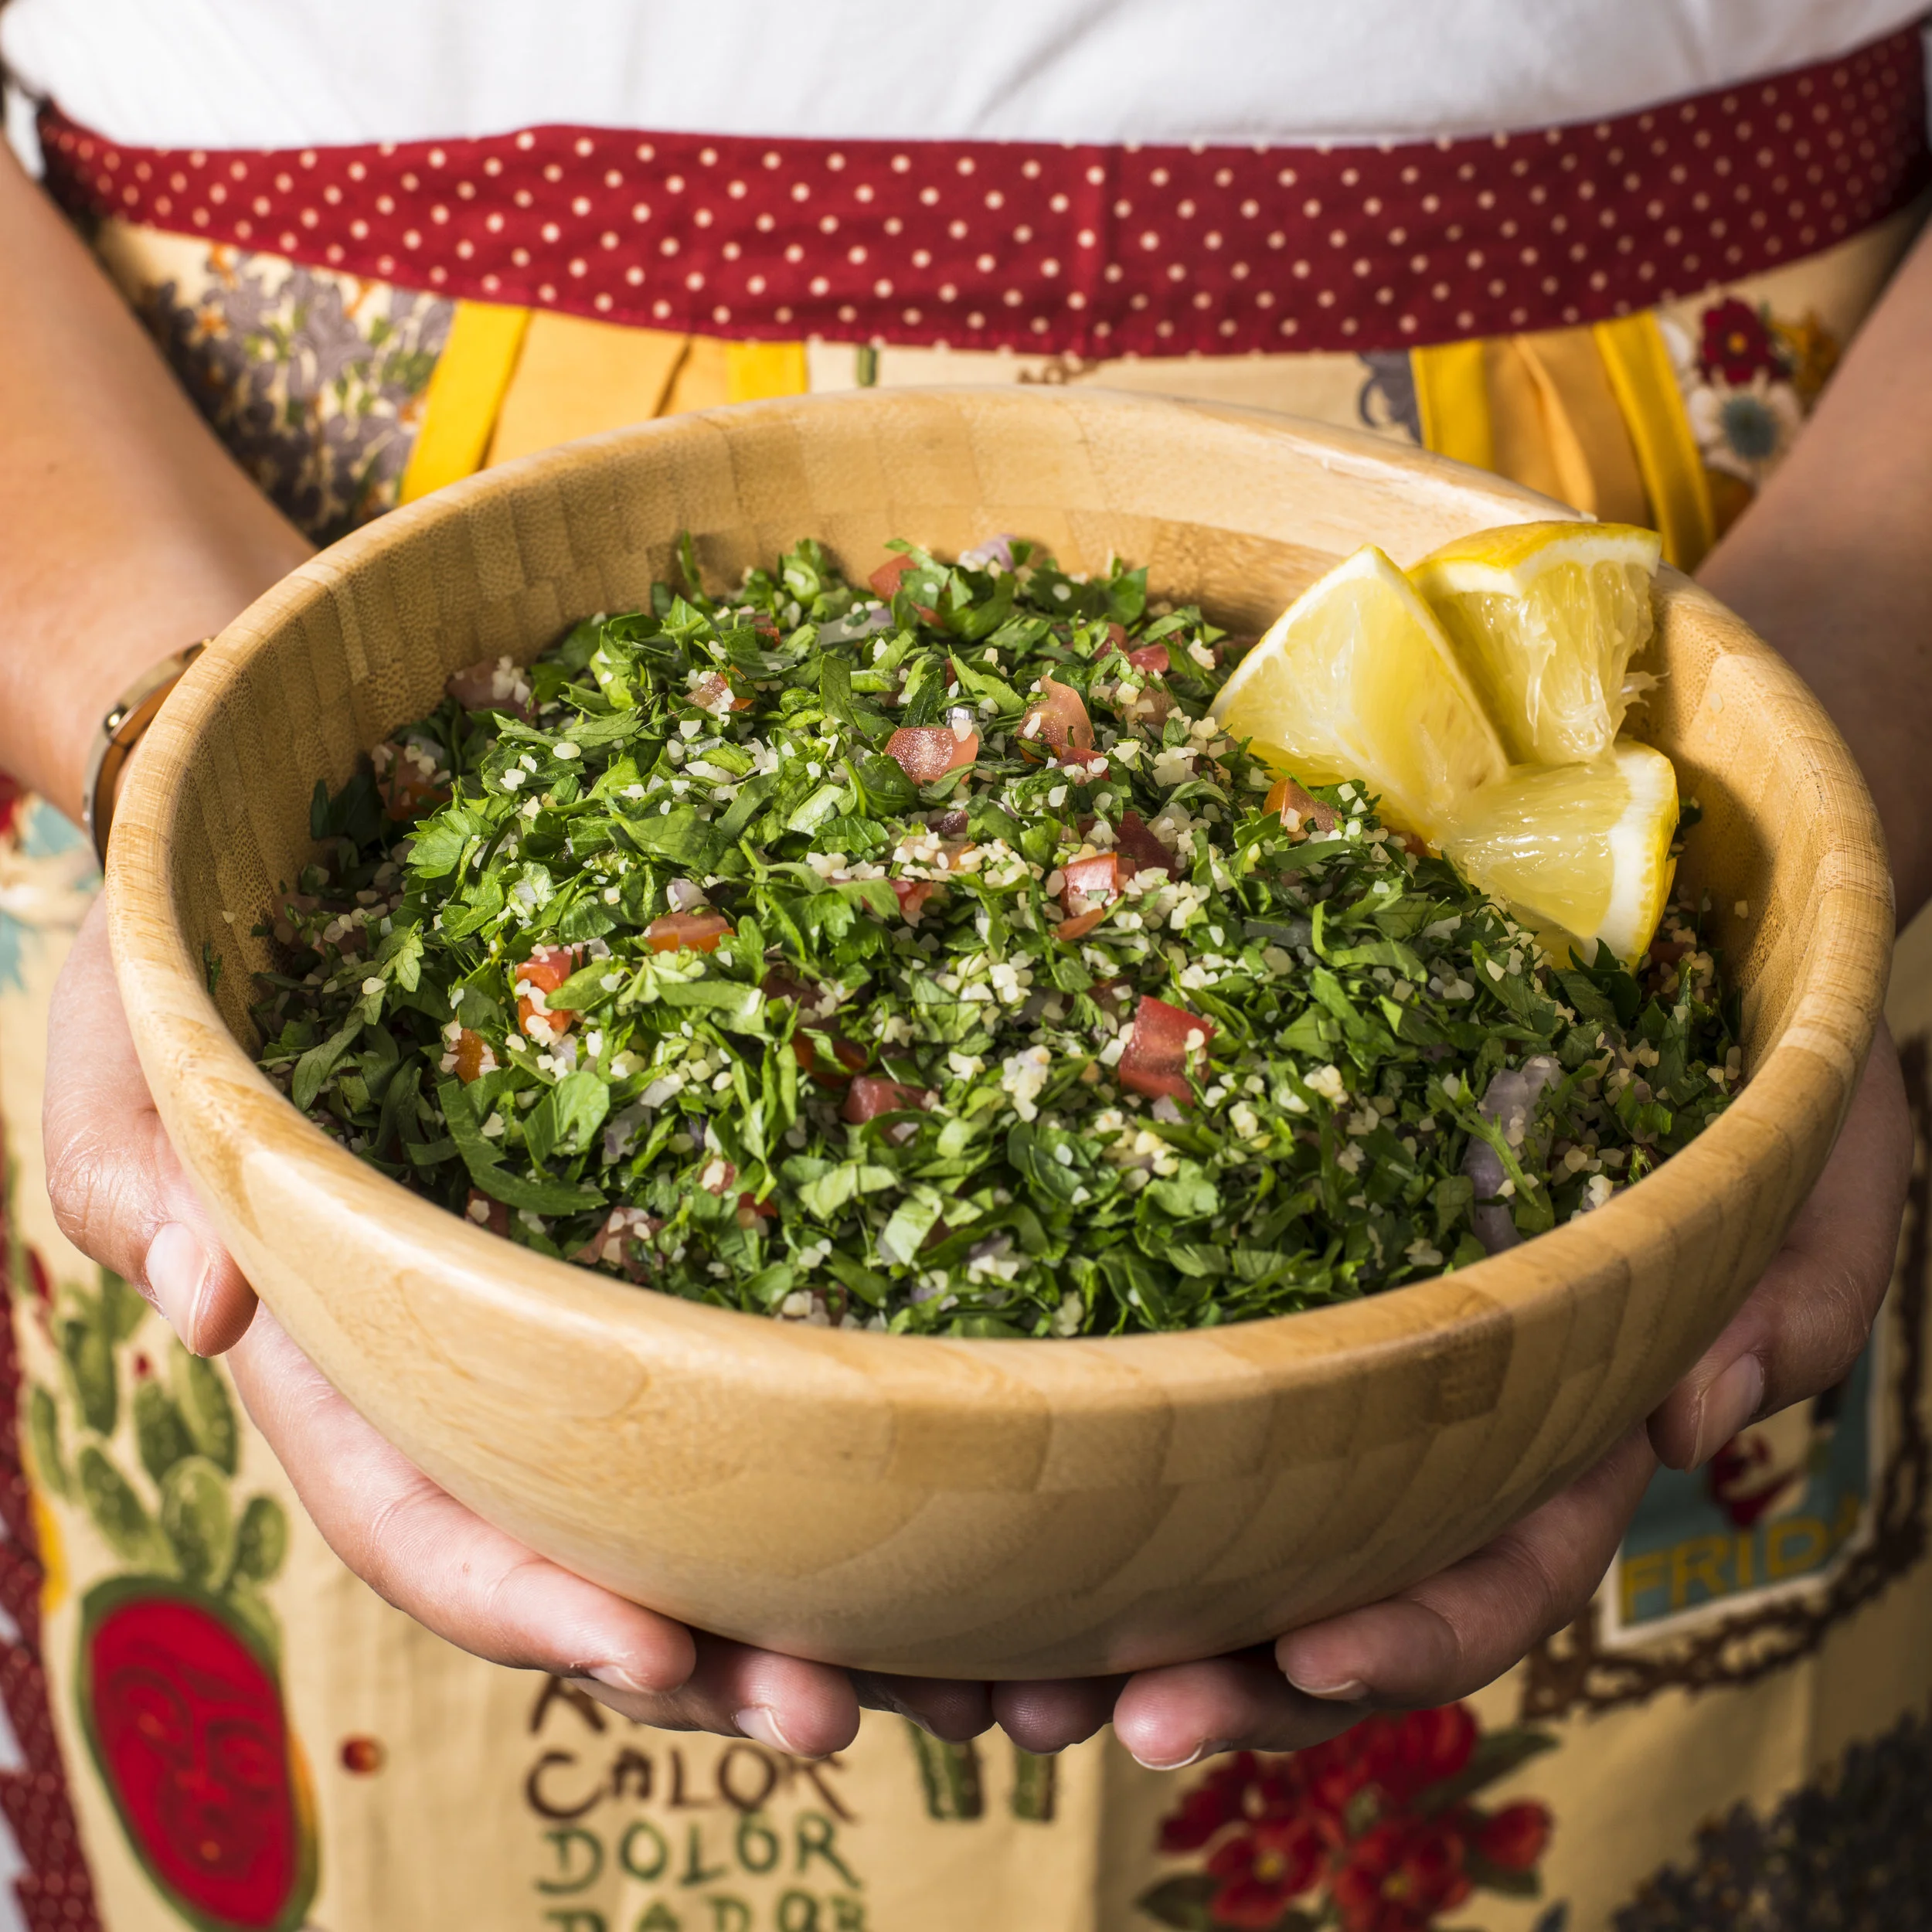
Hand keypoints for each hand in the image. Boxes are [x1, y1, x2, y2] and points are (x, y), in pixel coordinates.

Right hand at [43, 897, 1001, 1752]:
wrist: (304, 891)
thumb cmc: (201, 969)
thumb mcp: (133, 1048)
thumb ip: (141, 1170)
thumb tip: (202, 1306)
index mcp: (353, 1370)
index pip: (428, 1519)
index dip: (527, 1601)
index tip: (650, 1649)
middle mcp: (488, 1383)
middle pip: (596, 1556)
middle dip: (708, 1652)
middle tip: (832, 1705)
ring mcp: (597, 1330)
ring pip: (711, 1501)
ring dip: (828, 1600)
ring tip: (966, 1670)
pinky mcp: (686, 1256)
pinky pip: (781, 1373)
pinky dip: (882, 1459)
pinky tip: (1003, 1511)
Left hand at [1087, 1022, 1910, 1768]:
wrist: (1671, 999)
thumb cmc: (1747, 1100)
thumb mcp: (1810, 1185)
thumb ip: (1789, 1298)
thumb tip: (1690, 1419)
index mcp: (1563, 1446)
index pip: (1497, 1573)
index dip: (1414, 1631)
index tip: (1312, 1653)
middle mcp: (1442, 1444)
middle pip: (1336, 1598)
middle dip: (1226, 1675)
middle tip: (1093, 1715)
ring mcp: (1351, 1388)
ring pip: (1239, 1534)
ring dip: (1123, 1612)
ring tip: (1005, 1675)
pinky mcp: (1271, 1310)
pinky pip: (1185, 1409)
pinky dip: (1096, 1470)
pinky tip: (992, 1500)